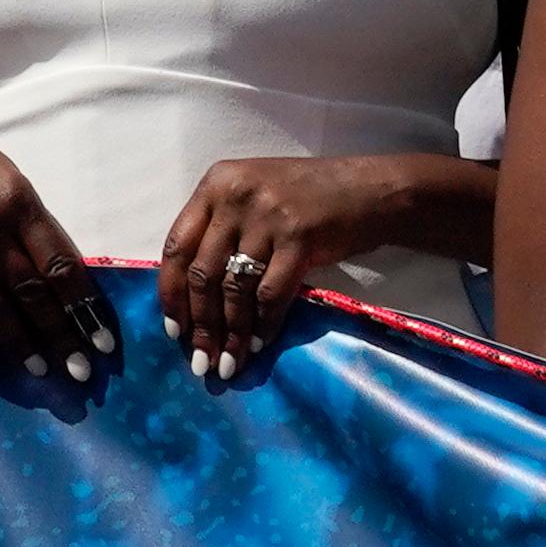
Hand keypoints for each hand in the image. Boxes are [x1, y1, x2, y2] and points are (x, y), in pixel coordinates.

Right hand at [0, 115, 118, 381]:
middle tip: (80, 371)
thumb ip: (34, 229)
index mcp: (19, 202)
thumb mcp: (10, 183)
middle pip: (29, 291)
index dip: (83, 308)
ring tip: (41, 370)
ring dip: (18, 343)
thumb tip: (66, 286)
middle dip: (58, 335)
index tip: (101, 341)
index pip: (60, 265)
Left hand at [157, 155, 406, 382]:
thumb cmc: (313, 196)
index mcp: (217, 183)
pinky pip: (272, 293)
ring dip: (231, 333)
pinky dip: (264, 324)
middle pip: (203, 273)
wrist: (374, 189)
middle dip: (201, 324)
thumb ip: (223, 228)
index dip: (171, 294)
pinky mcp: (299, 237)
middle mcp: (235, 197)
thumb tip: (194, 294)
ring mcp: (267, 217)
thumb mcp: (256, 197)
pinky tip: (260, 345)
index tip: (174, 330)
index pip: (177, 246)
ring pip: (235, 288)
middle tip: (201, 360)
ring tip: (230, 363)